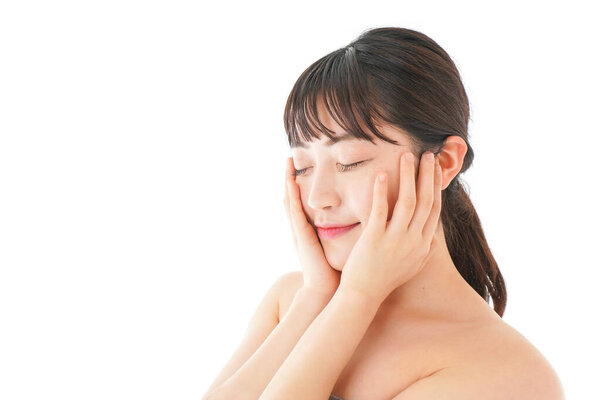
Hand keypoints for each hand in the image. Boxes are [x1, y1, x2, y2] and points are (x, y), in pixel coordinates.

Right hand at [284, 156, 340, 296]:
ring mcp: (300, 230)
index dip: (303, 182)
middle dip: (291, 176)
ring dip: (288, 180)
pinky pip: (294, 211)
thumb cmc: (338, 269)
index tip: (306, 164)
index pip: (306, 199)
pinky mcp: (301, 235)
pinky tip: (291, 181)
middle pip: (294, 195)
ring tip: (287, 161)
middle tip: (291, 156)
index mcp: (312, 227)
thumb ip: (347, 230)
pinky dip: (291, 195)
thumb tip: (365, 217)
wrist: (327, 290)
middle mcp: (303, 226)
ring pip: (291, 199)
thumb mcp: (340, 244)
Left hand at [339, 151, 442, 303]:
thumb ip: (424, 250)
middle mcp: (413, 240)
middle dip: (428, 175)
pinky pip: (381, 210)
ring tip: (406, 156)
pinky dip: (382, 191)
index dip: (436, 186)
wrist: (364, 294)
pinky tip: (381, 175)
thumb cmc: (385, 279)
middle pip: (425, 201)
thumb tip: (432, 237)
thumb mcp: (413, 266)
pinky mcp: (375, 238)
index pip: (434, 209)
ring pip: (408, 201)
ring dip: (408, 176)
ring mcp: (395, 239)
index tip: (436, 169)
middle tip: (428, 154)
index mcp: (422, 244)